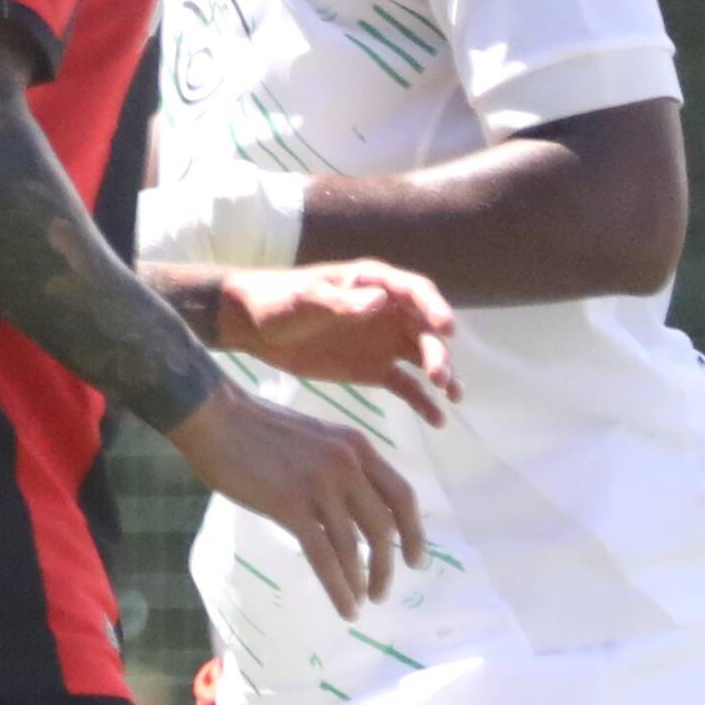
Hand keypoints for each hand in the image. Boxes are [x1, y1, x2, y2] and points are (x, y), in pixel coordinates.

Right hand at [168, 381, 425, 614]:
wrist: (213, 416)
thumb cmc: (255, 427)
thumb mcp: (315, 439)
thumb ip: (338, 468)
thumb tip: (349, 511)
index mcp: (357, 447)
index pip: (401, 496)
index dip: (414, 532)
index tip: (415, 560)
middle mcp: (348, 466)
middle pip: (383, 526)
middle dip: (388, 565)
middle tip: (383, 590)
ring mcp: (320, 486)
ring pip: (355, 546)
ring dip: (362, 580)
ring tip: (362, 602)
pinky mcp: (290, 506)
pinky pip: (325, 556)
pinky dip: (340, 587)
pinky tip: (346, 606)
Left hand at [212, 262, 459, 427]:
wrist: (252, 327)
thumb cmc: (278, 300)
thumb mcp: (305, 298)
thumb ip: (341, 302)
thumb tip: (380, 301)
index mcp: (373, 284)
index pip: (415, 292)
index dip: (435, 308)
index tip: (447, 329)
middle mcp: (388, 312)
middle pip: (424, 330)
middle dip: (438, 352)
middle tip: (439, 376)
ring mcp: (383, 342)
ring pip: (423, 358)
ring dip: (441, 374)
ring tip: (451, 396)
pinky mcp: (374, 369)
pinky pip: (406, 386)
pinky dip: (422, 401)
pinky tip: (437, 420)